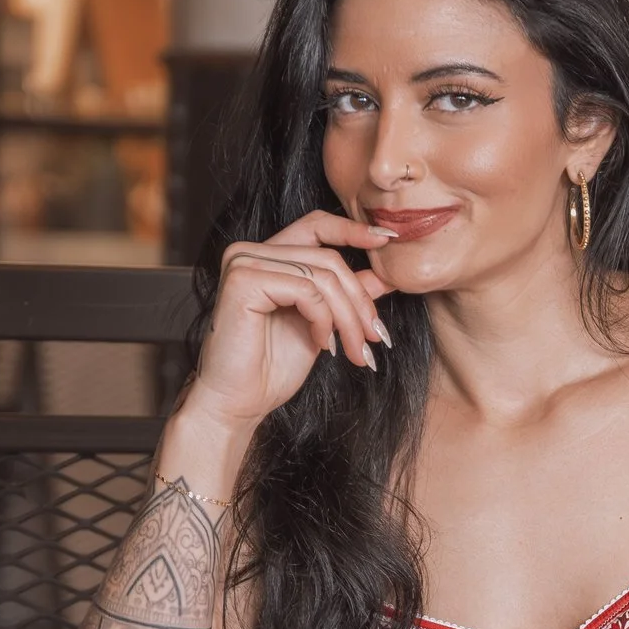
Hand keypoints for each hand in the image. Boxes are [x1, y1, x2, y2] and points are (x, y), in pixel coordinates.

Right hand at [186, 212, 388, 435]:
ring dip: (348, 317)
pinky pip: (306, 290)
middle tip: (376, 337)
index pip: (317, 225)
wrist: (238, 404)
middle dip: (360, 301)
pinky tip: (323, 345)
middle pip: (328, 257)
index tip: (389, 241)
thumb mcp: (323, 325)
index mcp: (268, 256)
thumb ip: (345, 296)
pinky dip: (324, 320)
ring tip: (356, 350)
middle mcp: (251, 251)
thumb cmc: (272, 369)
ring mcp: (244, 261)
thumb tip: (385, 275)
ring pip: (322, 275)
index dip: (354, 230)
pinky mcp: (243, 280)